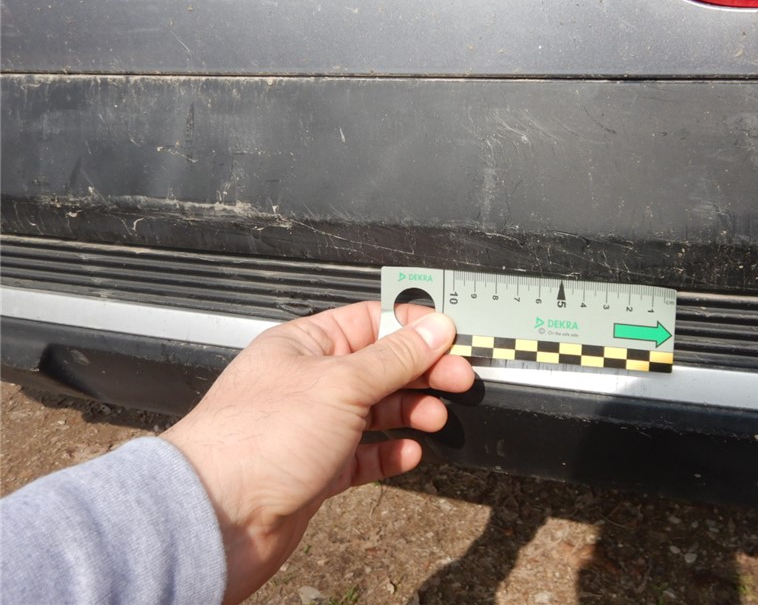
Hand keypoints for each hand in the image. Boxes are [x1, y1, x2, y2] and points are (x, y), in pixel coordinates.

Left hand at [161, 302, 473, 603]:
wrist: (215, 520)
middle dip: (422, 371)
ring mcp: (312, 427)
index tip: (450, 338)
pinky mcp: (316, 470)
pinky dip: (390, 452)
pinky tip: (408, 452)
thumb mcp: (341, 383)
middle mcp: (308, 382)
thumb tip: (434, 328)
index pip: (371, 321)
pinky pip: (364, 455)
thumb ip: (395, 357)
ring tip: (434, 417)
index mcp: (305, 344)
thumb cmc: (253, 442)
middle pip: (380, 366)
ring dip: (410, 411)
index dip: (413, 327)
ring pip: (376, 410)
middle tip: (458, 379)